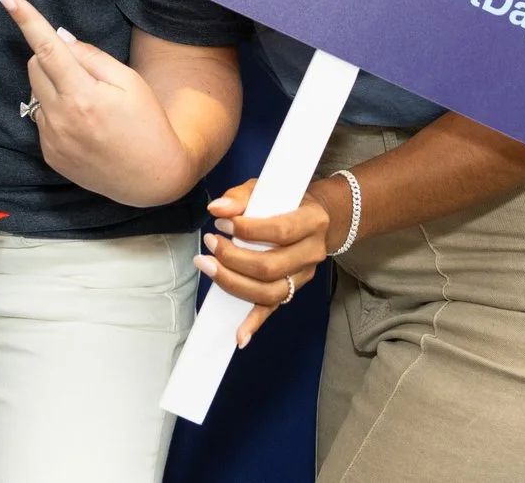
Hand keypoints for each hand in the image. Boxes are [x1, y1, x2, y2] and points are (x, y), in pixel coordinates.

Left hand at [1, 0, 194, 208]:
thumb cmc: (147, 124)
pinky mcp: (49, 155)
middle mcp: (60, 119)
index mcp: (82, 96)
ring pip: (36, 92)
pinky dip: (56, 112)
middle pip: (35, 66)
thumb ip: (92, 57)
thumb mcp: (130, 82)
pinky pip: (41, 118)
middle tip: (84, 71)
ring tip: (88, 104)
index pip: (47, 49)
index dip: (27, 20)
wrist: (152, 178)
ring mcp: (52, 140)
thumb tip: (61, 38)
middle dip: (51, 57)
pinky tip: (83, 125)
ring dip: (53, 86)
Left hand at [199, 177, 332, 346]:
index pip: (280, 231)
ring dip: (234, 283)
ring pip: (270, 292)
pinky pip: (272, 309)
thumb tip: (217, 208)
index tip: (221, 223)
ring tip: (208, 265)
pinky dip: (254, 323)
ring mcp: (303, 276)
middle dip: (233, 258)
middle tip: (210, 243)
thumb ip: (241, 196)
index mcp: (312, 221)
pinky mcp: (292, 290)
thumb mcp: (266, 188)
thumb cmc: (286, 201)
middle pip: (271, 266)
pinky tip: (239, 336)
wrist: (316, 219)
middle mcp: (312, 252)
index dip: (247, 230)